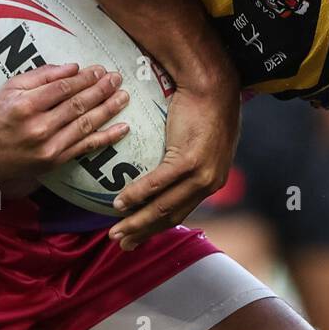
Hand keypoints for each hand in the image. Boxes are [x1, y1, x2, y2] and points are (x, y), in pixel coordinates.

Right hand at [0, 63, 129, 195]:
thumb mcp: (9, 89)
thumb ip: (41, 76)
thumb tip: (72, 67)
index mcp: (24, 105)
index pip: (63, 88)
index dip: (84, 78)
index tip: (99, 69)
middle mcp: (38, 127)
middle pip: (78, 105)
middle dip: (101, 90)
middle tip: (117, 78)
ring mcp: (48, 147)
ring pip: (85, 124)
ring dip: (108, 109)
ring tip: (124, 96)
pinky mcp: (55, 161)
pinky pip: (86, 147)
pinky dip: (107, 138)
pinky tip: (123, 127)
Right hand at [107, 79, 240, 250]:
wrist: (211, 86)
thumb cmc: (204, 107)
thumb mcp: (202, 142)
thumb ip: (190, 163)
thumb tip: (169, 174)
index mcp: (212, 180)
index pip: (182, 212)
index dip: (157, 228)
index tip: (137, 238)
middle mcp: (210, 183)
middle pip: (171, 216)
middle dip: (144, 233)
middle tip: (121, 243)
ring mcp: (201, 173)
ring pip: (164, 206)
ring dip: (137, 222)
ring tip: (116, 230)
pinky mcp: (189, 160)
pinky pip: (158, 183)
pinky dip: (137, 195)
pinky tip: (120, 203)